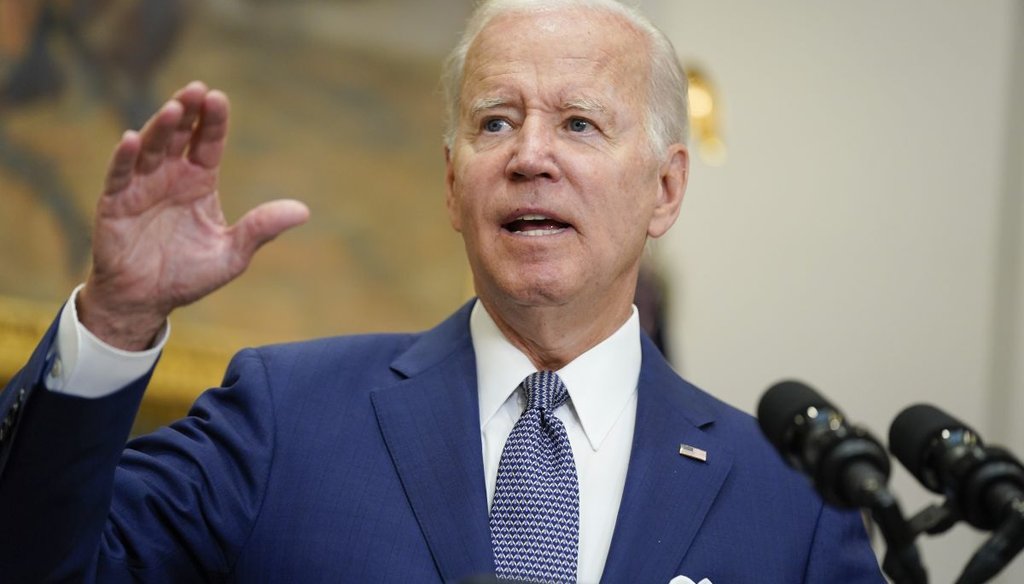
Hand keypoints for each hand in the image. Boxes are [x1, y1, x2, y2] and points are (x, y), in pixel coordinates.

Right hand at [78, 81, 309, 349]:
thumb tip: (304, 211)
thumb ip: (261, 229)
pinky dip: (125, 157)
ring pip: (151, 148)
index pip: (209, 143)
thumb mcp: (232, 254)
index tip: (219, 98)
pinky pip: (119, 175)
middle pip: (179, 135)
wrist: (146, 302)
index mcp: (199, 182)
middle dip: (187, 111)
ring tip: (174, 109)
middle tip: (197, 89)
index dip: (214, 122)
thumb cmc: (188, 276)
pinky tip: (132, 139)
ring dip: (160, 128)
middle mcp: (170, 177)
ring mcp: (141, 187)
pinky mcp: (115, 203)